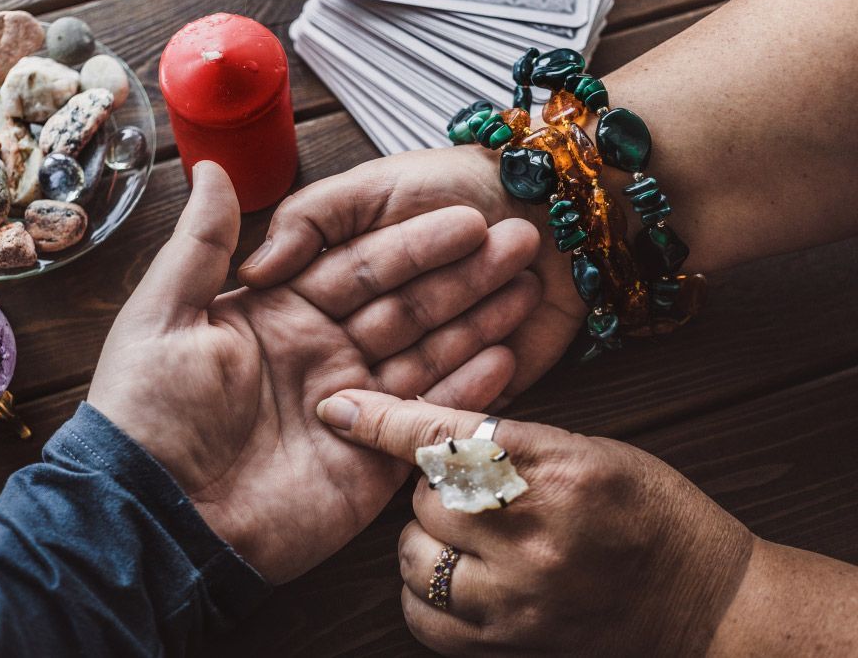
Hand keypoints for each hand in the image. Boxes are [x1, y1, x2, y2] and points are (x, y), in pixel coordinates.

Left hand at [88, 162, 542, 583]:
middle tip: (520, 243)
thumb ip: (201, 244)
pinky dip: (465, 390)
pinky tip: (506, 355)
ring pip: (425, 353)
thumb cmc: (149, 412)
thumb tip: (210, 166)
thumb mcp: (165, 315)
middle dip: (461, 274)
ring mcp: (351, 406)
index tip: (467, 218)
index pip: (360, 266)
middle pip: (404, 305)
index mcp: (280, 315)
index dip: (413, 242)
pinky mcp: (370, 461)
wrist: (158, 521)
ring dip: (476, 321)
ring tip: (527, 289)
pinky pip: (425, 417)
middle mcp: (323, 354)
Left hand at [315, 389, 754, 655]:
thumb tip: (428, 431)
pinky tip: (459, 577)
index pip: (447, 437)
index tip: (338, 407)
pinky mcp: (507, 643)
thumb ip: (509, 441)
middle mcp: (532, 533)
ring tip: (472, 537)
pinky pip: (421, 615)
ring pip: (412, 552)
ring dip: (427, 538)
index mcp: (557, 468)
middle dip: (436, 488)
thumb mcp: (589, 449)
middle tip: (474, 493)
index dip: (384, 420)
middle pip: (424, 495)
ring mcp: (517, 597)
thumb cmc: (649, 511)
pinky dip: (424, 592)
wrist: (703, 602)